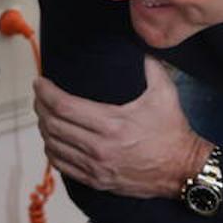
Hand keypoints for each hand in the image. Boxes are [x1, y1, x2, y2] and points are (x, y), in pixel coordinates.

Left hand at [33, 56, 210, 197]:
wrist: (183, 170)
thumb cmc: (173, 132)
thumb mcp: (164, 93)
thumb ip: (149, 65)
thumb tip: (140, 41)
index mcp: (112, 124)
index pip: (64, 106)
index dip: (46, 93)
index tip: (40, 83)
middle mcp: (100, 147)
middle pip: (54, 125)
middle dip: (41, 107)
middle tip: (39, 95)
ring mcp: (97, 167)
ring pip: (54, 146)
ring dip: (44, 128)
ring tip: (43, 115)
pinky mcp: (97, 181)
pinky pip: (63, 166)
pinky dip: (52, 151)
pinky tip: (52, 140)